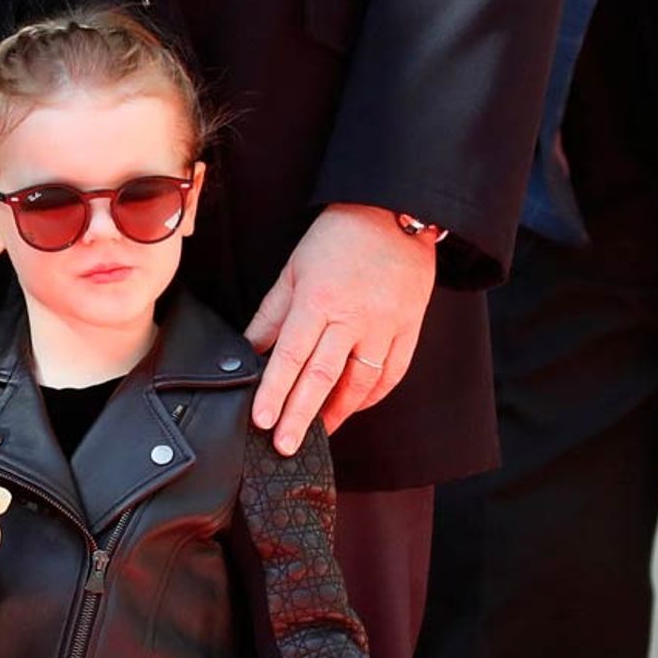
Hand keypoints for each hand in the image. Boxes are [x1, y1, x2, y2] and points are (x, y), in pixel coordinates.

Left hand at [244, 204, 436, 453]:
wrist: (395, 211)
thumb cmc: (336, 239)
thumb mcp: (293, 271)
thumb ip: (271, 315)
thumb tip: (247, 353)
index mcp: (318, 301)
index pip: (291, 357)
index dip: (275, 392)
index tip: (261, 421)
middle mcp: (354, 317)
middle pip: (323, 377)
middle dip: (300, 416)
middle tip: (284, 446)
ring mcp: (386, 325)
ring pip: (361, 382)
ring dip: (337, 412)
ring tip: (317, 433)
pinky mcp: (410, 328)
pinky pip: (393, 373)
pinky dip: (372, 396)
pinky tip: (353, 408)